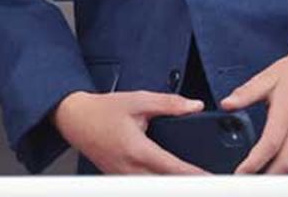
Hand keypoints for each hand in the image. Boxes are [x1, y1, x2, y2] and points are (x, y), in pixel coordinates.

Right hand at [52, 90, 206, 174]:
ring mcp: (123, 178)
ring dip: (172, 185)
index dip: (195, 176)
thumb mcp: (138, 99)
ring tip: (192, 180)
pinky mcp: (120, 180)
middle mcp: (130, 170)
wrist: (76, 119)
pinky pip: (142, 187)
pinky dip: (158, 184)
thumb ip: (169, 103)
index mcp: (137, 150)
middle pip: (165, 186)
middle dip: (187, 185)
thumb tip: (194, 106)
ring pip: (153, 189)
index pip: (172, 168)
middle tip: (209, 181)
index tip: (212, 178)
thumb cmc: (104, 110)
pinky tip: (170, 179)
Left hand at [221, 55, 287, 173]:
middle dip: (265, 177)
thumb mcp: (268, 76)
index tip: (240, 172)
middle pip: (285, 164)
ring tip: (259, 177)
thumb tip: (226, 104)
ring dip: (278, 176)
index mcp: (287, 108)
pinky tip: (276, 168)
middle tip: (247, 180)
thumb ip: (246, 93)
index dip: (254, 162)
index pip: (270, 144)